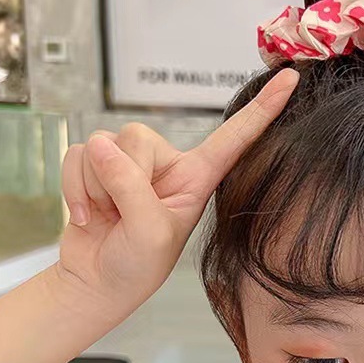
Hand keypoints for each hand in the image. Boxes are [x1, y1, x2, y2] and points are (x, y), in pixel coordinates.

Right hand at [56, 68, 298, 304]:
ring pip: (102, 144)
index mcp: (197, 180)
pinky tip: (87, 217)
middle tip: (124, 214)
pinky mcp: (97, 166)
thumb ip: (131, 187)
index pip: (233, 139)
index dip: (261, 110)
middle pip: (137, 136)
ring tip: (109, 217)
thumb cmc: (135, 266)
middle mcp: (167, 165)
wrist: (96, 284)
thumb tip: (100, 146)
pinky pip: (77, 155)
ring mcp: (130, 165)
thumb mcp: (148, 233)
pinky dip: (73, 188)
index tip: (290, 78)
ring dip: (95, 187)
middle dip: (122, 177)